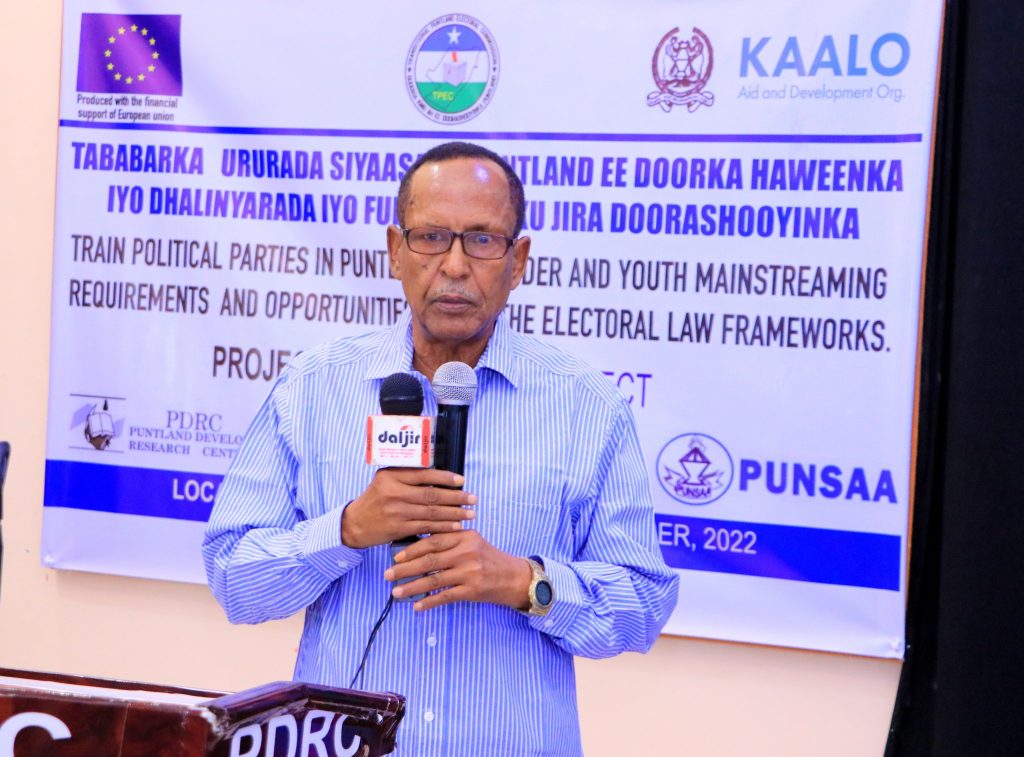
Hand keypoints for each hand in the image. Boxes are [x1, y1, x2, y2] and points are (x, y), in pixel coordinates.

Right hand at [341, 468, 475, 548]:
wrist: (356, 523)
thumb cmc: (376, 499)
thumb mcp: (386, 481)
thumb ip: (408, 477)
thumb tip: (441, 477)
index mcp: (392, 476)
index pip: (425, 474)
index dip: (446, 478)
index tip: (462, 481)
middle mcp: (394, 492)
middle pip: (432, 494)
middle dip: (456, 497)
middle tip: (473, 499)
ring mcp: (396, 511)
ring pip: (431, 512)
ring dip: (454, 513)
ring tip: (470, 513)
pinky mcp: (398, 528)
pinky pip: (426, 527)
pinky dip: (443, 526)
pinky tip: (456, 526)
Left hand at [383, 530, 532, 611]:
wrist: (515, 578)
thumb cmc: (489, 559)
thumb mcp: (473, 542)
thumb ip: (450, 540)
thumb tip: (417, 546)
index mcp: (465, 536)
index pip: (433, 541)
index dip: (412, 549)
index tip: (395, 557)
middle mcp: (467, 552)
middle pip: (429, 560)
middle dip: (405, 568)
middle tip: (388, 574)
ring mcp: (470, 572)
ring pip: (434, 580)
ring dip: (412, 587)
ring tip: (396, 592)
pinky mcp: (472, 590)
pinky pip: (445, 596)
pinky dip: (429, 601)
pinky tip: (417, 606)